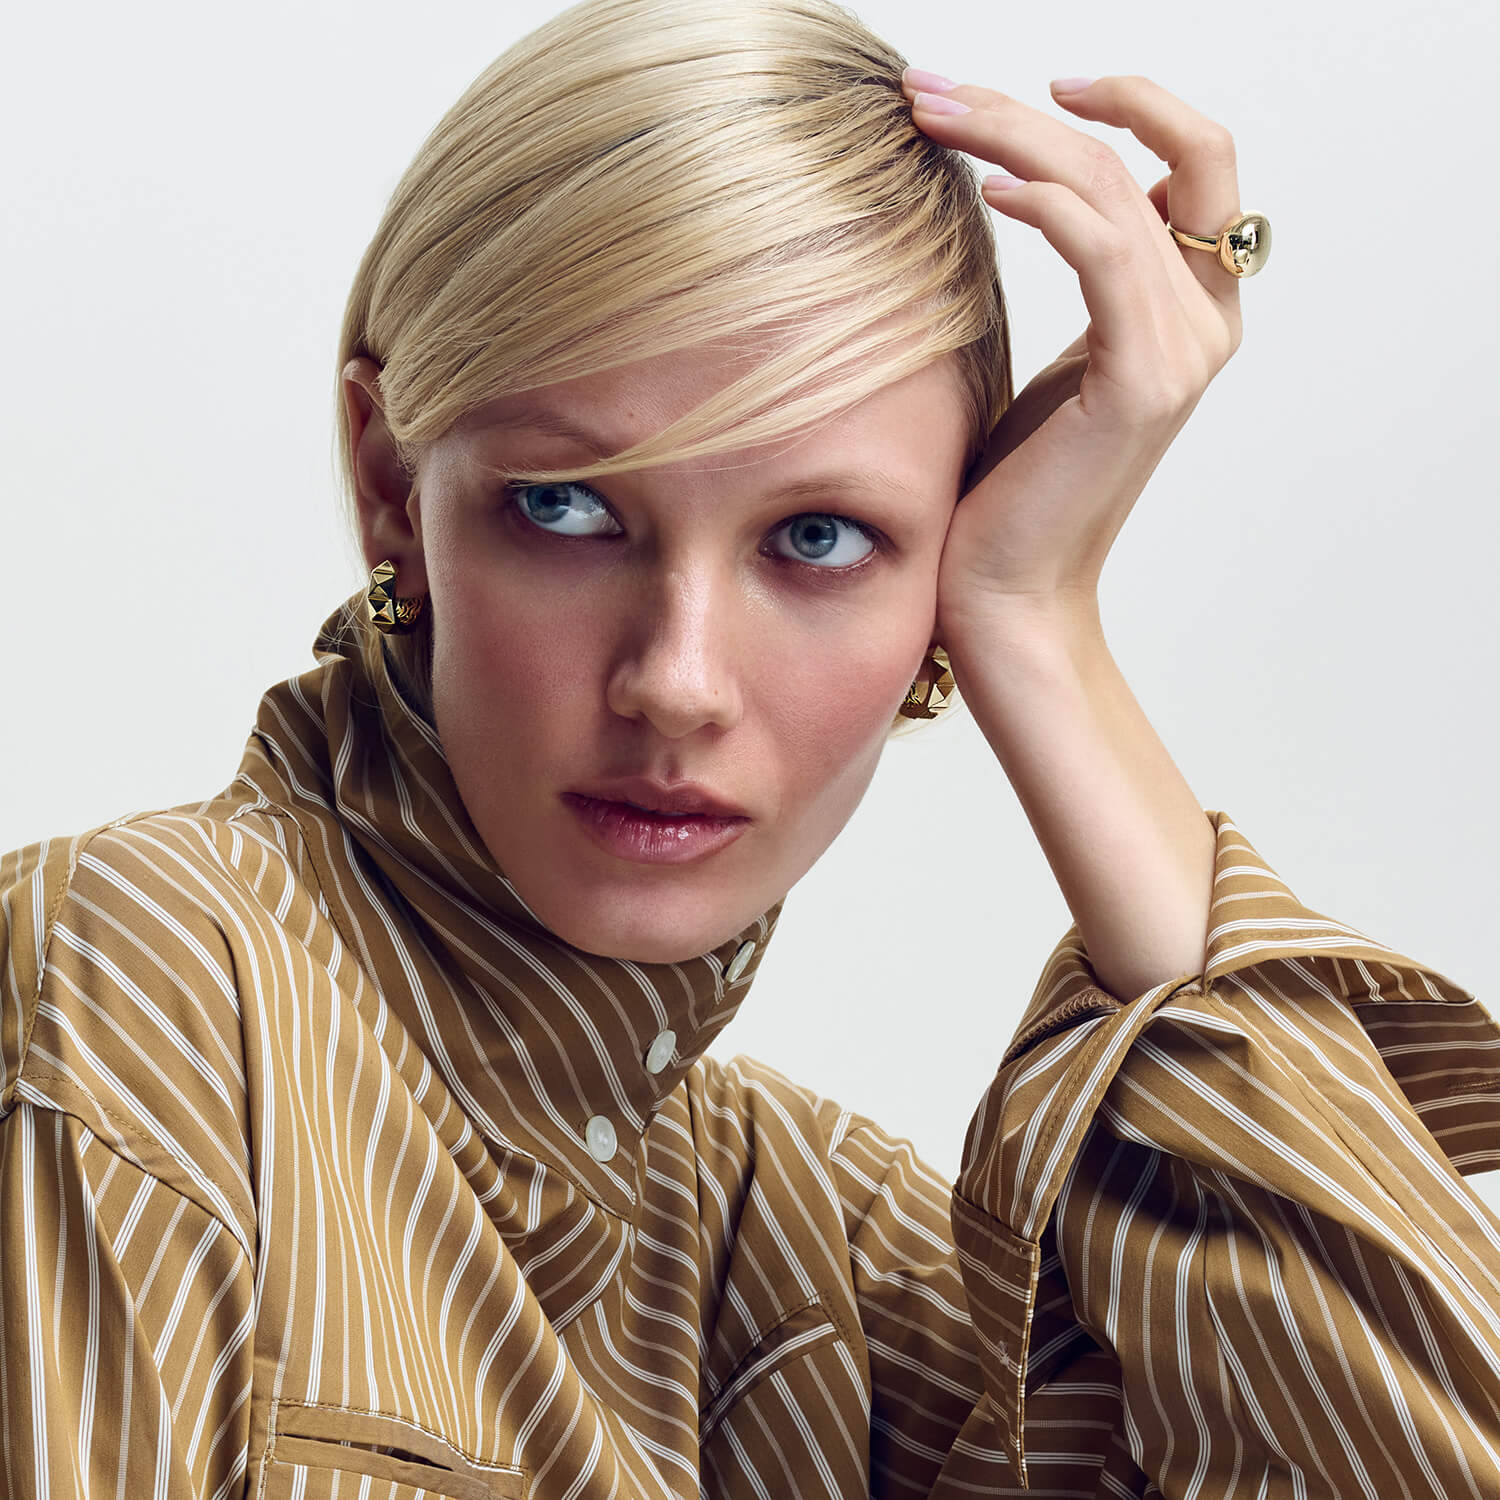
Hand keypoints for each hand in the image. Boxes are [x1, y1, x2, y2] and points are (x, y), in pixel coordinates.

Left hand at [899, 73, 1245, 640]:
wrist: (1004, 595)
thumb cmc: (1007, 492)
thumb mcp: (1048, 363)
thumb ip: (1081, 279)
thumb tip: (1035, 192)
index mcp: (1188, 313)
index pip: (1195, 163)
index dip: (1129, 104)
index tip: (1034, 88)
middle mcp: (1202, 323)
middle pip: (1149, 154)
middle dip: (1036, 104)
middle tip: (930, 86)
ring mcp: (1182, 351)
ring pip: (1111, 188)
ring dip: (1010, 133)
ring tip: (924, 114)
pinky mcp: (1140, 382)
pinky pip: (1104, 250)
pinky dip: (1044, 205)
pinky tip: (980, 189)